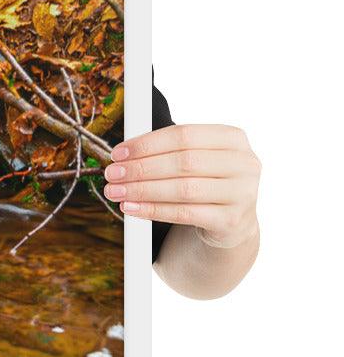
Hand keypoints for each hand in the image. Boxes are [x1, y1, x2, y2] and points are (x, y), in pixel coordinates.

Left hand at [102, 124, 260, 247]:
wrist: (231, 222)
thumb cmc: (205, 183)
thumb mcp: (195, 160)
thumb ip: (167, 151)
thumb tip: (122, 155)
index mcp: (233, 138)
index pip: (184, 135)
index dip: (147, 144)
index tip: (118, 153)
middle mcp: (244, 163)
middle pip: (183, 162)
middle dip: (141, 168)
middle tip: (112, 174)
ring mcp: (242, 193)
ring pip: (183, 189)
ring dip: (142, 190)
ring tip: (116, 192)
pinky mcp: (232, 220)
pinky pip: (185, 214)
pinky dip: (153, 210)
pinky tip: (131, 208)